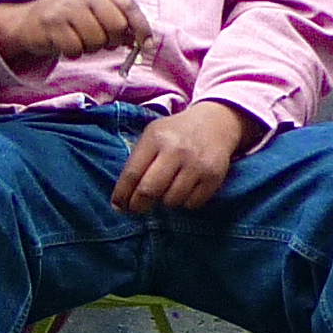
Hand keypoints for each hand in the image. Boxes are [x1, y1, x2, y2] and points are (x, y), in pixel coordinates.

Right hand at [0, 0, 150, 65]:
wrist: (32, 20)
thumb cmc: (73, 16)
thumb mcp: (98, 10)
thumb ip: (121, 21)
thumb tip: (144, 42)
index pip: (128, 6)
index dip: (141, 28)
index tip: (145, 44)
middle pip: (115, 25)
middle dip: (112, 40)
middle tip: (103, 41)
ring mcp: (65, 5)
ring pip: (96, 40)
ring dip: (92, 48)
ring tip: (81, 40)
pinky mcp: (51, 22)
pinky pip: (76, 49)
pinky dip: (74, 53)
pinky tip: (67, 43)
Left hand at [111, 100, 257, 214]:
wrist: (214, 123)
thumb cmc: (174, 133)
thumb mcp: (152, 136)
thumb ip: (137, 161)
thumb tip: (122, 197)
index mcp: (155, 139)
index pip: (132, 173)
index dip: (122, 194)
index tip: (118, 206)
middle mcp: (176, 151)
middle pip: (149, 190)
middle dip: (138, 205)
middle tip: (136, 209)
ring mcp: (196, 165)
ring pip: (172, 200)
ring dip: (164, 202)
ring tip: (164, 193)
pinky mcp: (214, 177)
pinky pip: (192, 203)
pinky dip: (184, 203)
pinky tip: (183, 192)